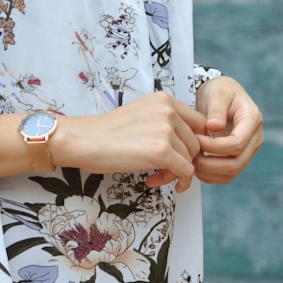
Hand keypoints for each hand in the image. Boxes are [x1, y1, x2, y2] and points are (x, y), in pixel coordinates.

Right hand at [52, 92, 205, 192]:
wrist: (83, 141)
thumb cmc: (105, 132)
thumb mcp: (139, 115)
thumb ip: (163, 122)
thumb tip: (186, 143)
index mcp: (164, 100)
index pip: (198, 123)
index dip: (191, 142)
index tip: (178, 154)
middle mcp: (168, 111)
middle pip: (196, 143)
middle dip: (183, 160)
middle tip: (162, 170)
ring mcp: (166, 130)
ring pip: (190, 159)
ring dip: (176, 172)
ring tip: (155, 176)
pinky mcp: (162, 151)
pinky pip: (185, 171)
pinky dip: (179, 181)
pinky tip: (158, 182)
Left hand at [194, 76, 263, 183]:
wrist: (222, 96)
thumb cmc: (219, 91)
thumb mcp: (217, 93)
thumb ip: (216, 109)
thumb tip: (214, 126)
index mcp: (252, 120)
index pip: (237, 143)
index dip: (214, 146)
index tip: (196, 139)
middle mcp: (255, 138)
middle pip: (236, 163)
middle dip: (209, 163)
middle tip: (189, 155)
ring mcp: (249, 151)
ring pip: (231, 173)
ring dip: (208, 172)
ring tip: (189, 160)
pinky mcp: (239, 158)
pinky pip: (226, 175)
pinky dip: (209, 175)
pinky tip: (194, 166)